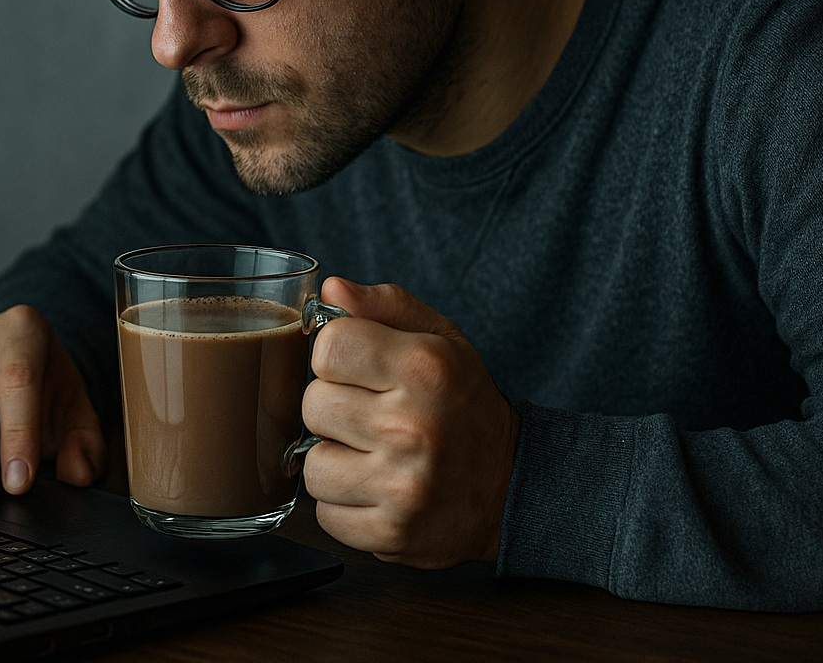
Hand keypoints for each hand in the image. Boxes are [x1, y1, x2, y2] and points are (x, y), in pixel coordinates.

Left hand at [301, 278, 519, 568]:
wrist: (510, 486)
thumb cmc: (466, 406)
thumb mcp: (442, 341)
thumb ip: (386, 307)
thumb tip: (331, 289)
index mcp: (426, 367)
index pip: (328, 346)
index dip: (338, 356)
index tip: (360, 368)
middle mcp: (412, 426)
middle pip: (314, 404)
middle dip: (336, 408)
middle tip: (372, 415)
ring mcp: (402, 485)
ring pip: (312, 463)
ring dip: (335, 460)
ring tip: (373, 455)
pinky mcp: (391, 533)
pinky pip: (325, 513)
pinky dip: (344, 504)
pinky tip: (376, 489)